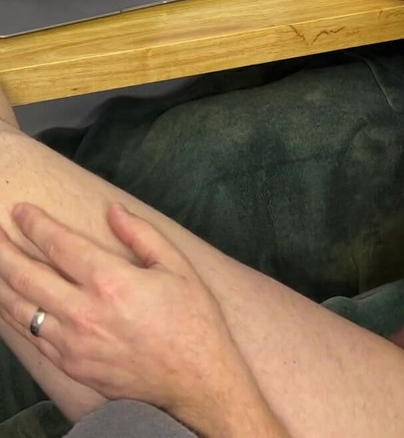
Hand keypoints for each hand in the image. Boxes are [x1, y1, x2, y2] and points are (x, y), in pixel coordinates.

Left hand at [0, 204, 246, 428]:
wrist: (196, 383)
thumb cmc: (192, 321)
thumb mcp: (177, 267)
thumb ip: (141, 234)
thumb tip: (112, 211)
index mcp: (111, 282)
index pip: (58, 245)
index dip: (35, 224)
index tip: (20, 209)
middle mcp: (84, 313)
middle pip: (26, 275)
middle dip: (4, 249)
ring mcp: (73, 344)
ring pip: (19, 308)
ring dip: (0, 280)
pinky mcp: (71, 366)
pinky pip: (31, 336)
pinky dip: (13, 314)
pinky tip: (7, 300)